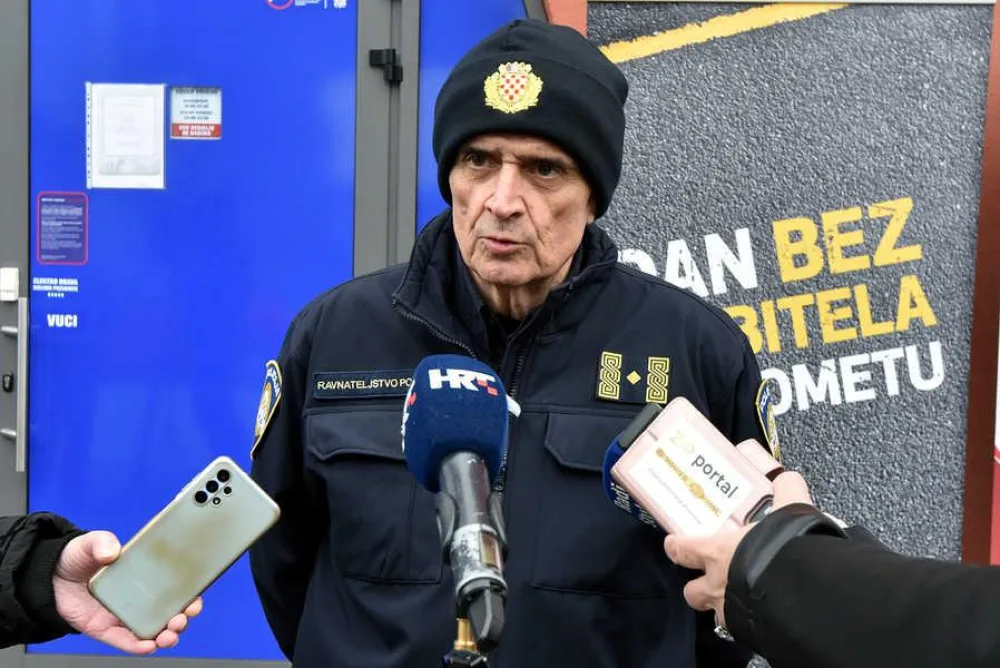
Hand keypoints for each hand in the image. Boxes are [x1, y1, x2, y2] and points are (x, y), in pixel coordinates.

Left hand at [53, 531, 203, 654]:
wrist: (49, 577)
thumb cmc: (77, 558)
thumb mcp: (90, 543)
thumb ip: (102, 542)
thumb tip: (113, 551)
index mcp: (144, 575)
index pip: (175, 586)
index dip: (190, 594)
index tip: (196, 597)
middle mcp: (139, 598)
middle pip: (169, 612)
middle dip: (182, 618)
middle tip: (184, 617)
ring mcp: (124, 615)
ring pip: (153, 631)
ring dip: (166, 636)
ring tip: (169, 635)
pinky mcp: (106, 629)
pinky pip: (126, 641)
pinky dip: (138, 646)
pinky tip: (148, 646)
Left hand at [663, 471, 812, 626]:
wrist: (806, 596)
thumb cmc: (784, 550)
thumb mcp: (788, 511)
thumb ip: (785, 491)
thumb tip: (786, 478)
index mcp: (716, 553)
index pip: (680, 550)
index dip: (676, 546)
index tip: (674, 542)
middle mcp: (716, 586)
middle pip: (691, 592)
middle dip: (696, 586)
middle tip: (710, 576)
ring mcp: (730, 613)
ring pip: (714, 614)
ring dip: (721, 606)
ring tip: (736, 598)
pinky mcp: (749, 632)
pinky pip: (740, 629)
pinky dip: (746, 621)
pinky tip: (759, 613)